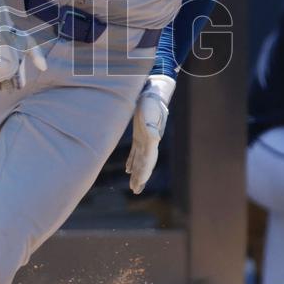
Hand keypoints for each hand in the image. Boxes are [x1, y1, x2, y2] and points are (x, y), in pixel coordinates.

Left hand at [125, 75, 175, 193]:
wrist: (152, 92)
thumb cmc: (151, 101)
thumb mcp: (150, 112)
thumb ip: (152, 125)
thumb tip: (155, 139)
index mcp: (152, 138)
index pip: (148, 160)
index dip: (144, 172)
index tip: (139, 184)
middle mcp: (149, 141)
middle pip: (145, 163)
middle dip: (141, 177)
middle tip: (135, 191)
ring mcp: (144, 138)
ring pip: (140, 160)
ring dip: (137, 173)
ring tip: (133, 186)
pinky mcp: (139, 134)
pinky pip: (136, 152)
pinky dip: (133, 162)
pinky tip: (129, 170)